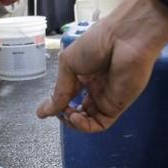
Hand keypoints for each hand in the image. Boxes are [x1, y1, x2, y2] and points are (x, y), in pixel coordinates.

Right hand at [36, 0, 167, 131]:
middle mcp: (94, 87)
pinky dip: (85, 126)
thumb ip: (59, 90)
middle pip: (77, 109)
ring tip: (67, 114)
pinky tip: (74, 117)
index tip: (44, 112)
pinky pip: (100, 123)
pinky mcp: (117, 106)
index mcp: (83, 74)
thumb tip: (45, 111)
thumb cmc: (96, 44)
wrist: (124, 40)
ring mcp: (105, 98)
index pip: (68, 95)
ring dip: (73, 122)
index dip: (56, 104)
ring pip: (87, 120)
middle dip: (64, 114)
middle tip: (57, 112)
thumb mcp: (68, 64)